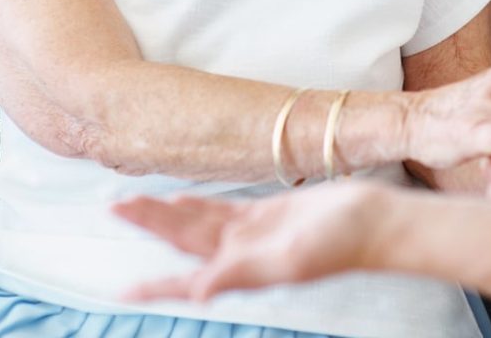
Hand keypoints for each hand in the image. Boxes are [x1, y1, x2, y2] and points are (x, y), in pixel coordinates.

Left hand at [113, 183, 380, 301]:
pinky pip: (224, 209)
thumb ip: (244, 273)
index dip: (155, 287)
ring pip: (199, 223)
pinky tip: (183, 199)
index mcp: (244, 269)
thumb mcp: (292, 259)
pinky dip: (200, 204)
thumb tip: (200, 290)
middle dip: (149, 226)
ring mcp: (255, 232)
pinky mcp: (268, 213)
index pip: (188, 280)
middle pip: (185, 240)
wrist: (376, 222)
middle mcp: (243, 252)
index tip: (120, 292)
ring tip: (136, 203)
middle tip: (114, 207)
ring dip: (167, 215)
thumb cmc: (343, 242)